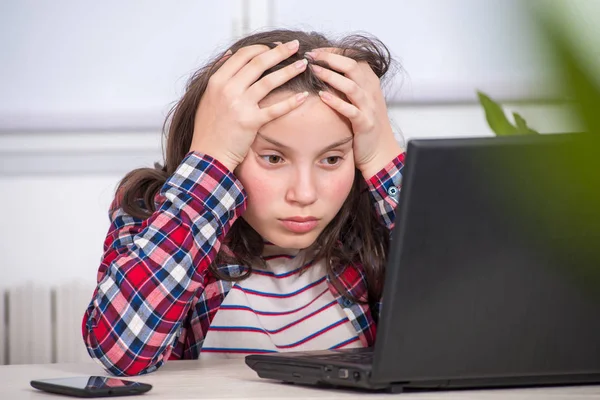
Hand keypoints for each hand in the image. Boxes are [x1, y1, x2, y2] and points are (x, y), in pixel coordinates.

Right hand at [189, 40, 308, 170]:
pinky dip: (292, 102)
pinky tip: (304, 96)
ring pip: (270, 81)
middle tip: (295, 46)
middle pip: (259, 62)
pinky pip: (275, 109)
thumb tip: (230, 54)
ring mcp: (239, 105)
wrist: (208, 154)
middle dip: (280, 52)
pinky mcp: (251, 122)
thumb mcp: (207, 96)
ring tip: (303, 65)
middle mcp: (228, 89)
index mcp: (217, 80)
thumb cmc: (209, 128)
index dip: (262, 47)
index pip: (243, 55)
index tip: (275, 46)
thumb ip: (219, 74)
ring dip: (290, 70)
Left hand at [307, 49, 402, 178]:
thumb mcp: (360, 97)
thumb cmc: (365, 122)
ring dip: (330, 77)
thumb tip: (325, 67)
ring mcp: (369, 107)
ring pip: (351, 86)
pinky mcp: (365, 123)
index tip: (314, 50)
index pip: (353, 57)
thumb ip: (348, 81)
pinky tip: (322, 96)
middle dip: (329, 59)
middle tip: (310, 57)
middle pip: (351, 66)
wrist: (380, 149)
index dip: (333, 51)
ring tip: (313, 71)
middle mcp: (371, 90)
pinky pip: (350, 110)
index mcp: (369, 80)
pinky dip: (336, 102)